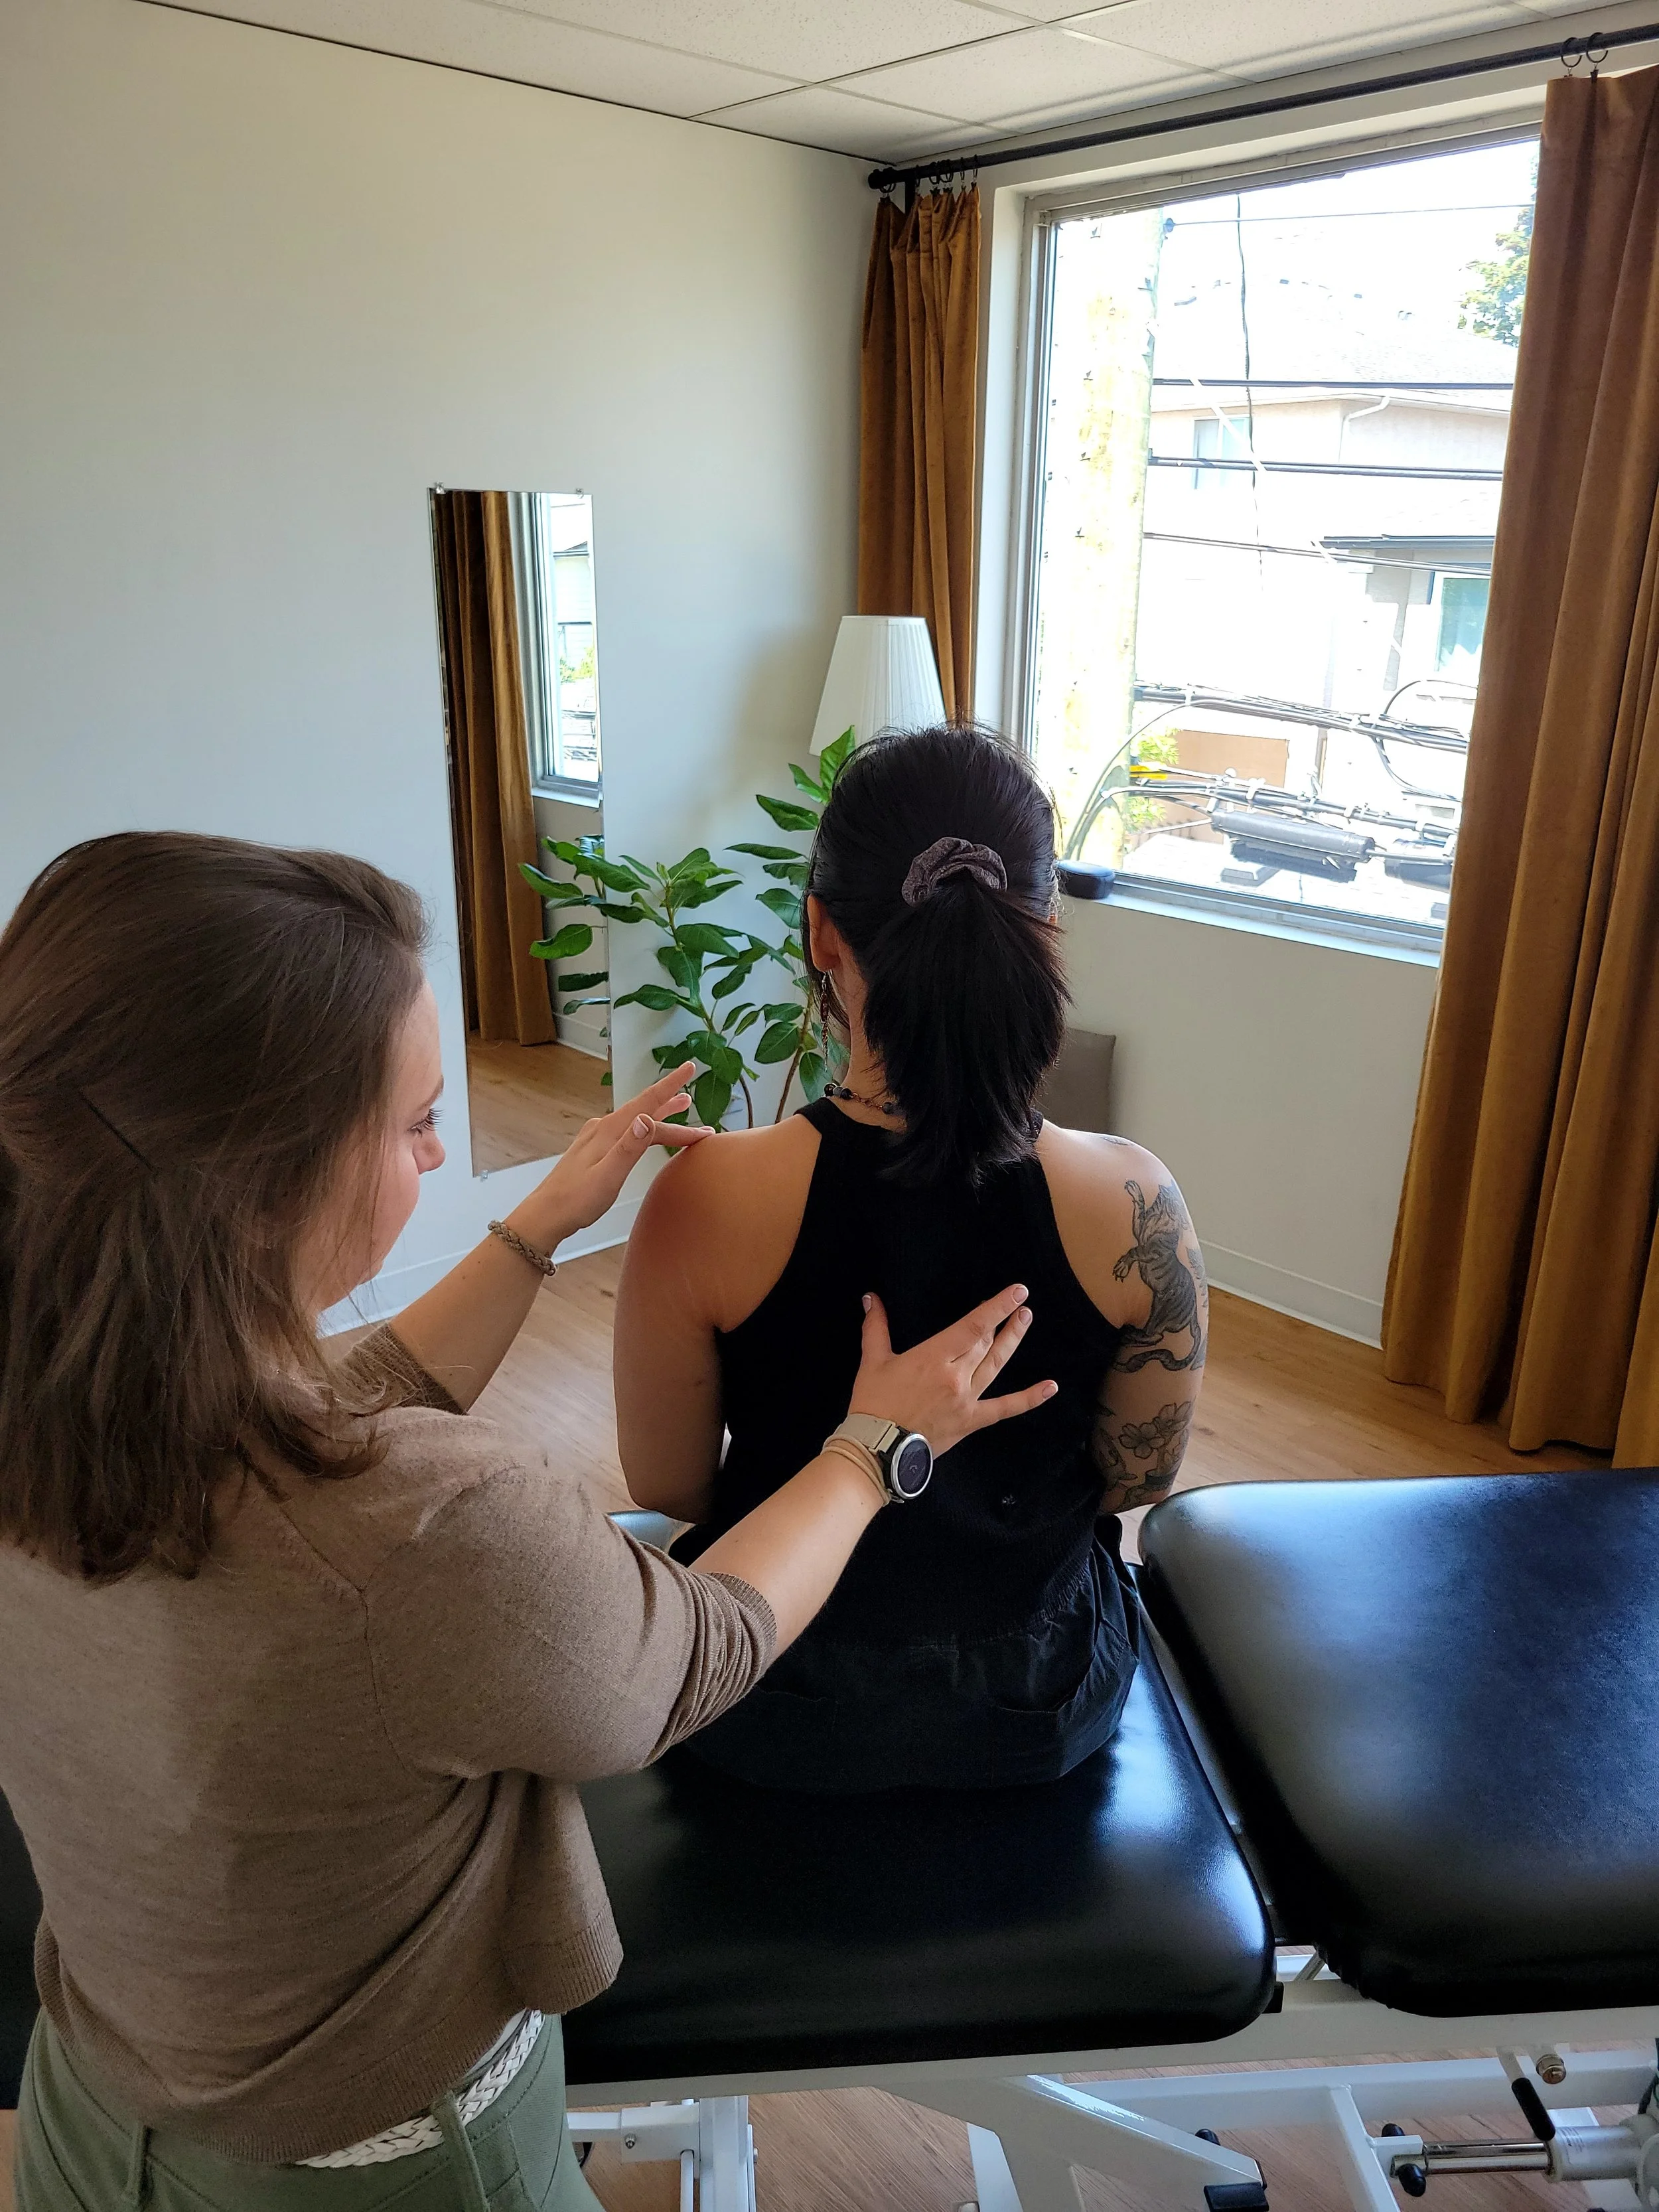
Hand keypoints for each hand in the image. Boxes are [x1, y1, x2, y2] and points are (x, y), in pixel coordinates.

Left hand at [512, 1064, 710, 1249]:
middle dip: (671, 1106)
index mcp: (609, 1131)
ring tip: (680, 1107)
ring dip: (659, 1115)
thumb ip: (629, 1147)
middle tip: (693, 1098)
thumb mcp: (609, 1176)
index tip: (689, 1068)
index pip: (646, 1102)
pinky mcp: (592, 1150)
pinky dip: (643, 1128)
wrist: (546, 1215)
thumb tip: (647, 1118)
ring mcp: (596, 1138)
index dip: (670, 1085)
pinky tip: (643, 1132)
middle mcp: (603, 1128)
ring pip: (635, 1121)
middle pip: (644, 1112)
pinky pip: (625, 1131)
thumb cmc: (576, 1201)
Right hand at [849, 1284, 1056, 1457]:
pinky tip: (1050, 1387)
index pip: (973, 1326)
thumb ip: (876, 1327)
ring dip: (1013, 1340)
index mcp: (933, 1357)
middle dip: (1002, 1320)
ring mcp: (967, 1400)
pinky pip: (1005, 1409)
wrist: (877, 1449)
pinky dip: (1029, 1398)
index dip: (997, 1307)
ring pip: (997, 1365)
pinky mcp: (971, 1421)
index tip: (1018, 1291)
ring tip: (1025, 1319)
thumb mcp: (872, 1362)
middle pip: (985, 1342)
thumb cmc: (874, 1404)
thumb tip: (872, 1298)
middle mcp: (956, 1376)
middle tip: (1017, 1304)